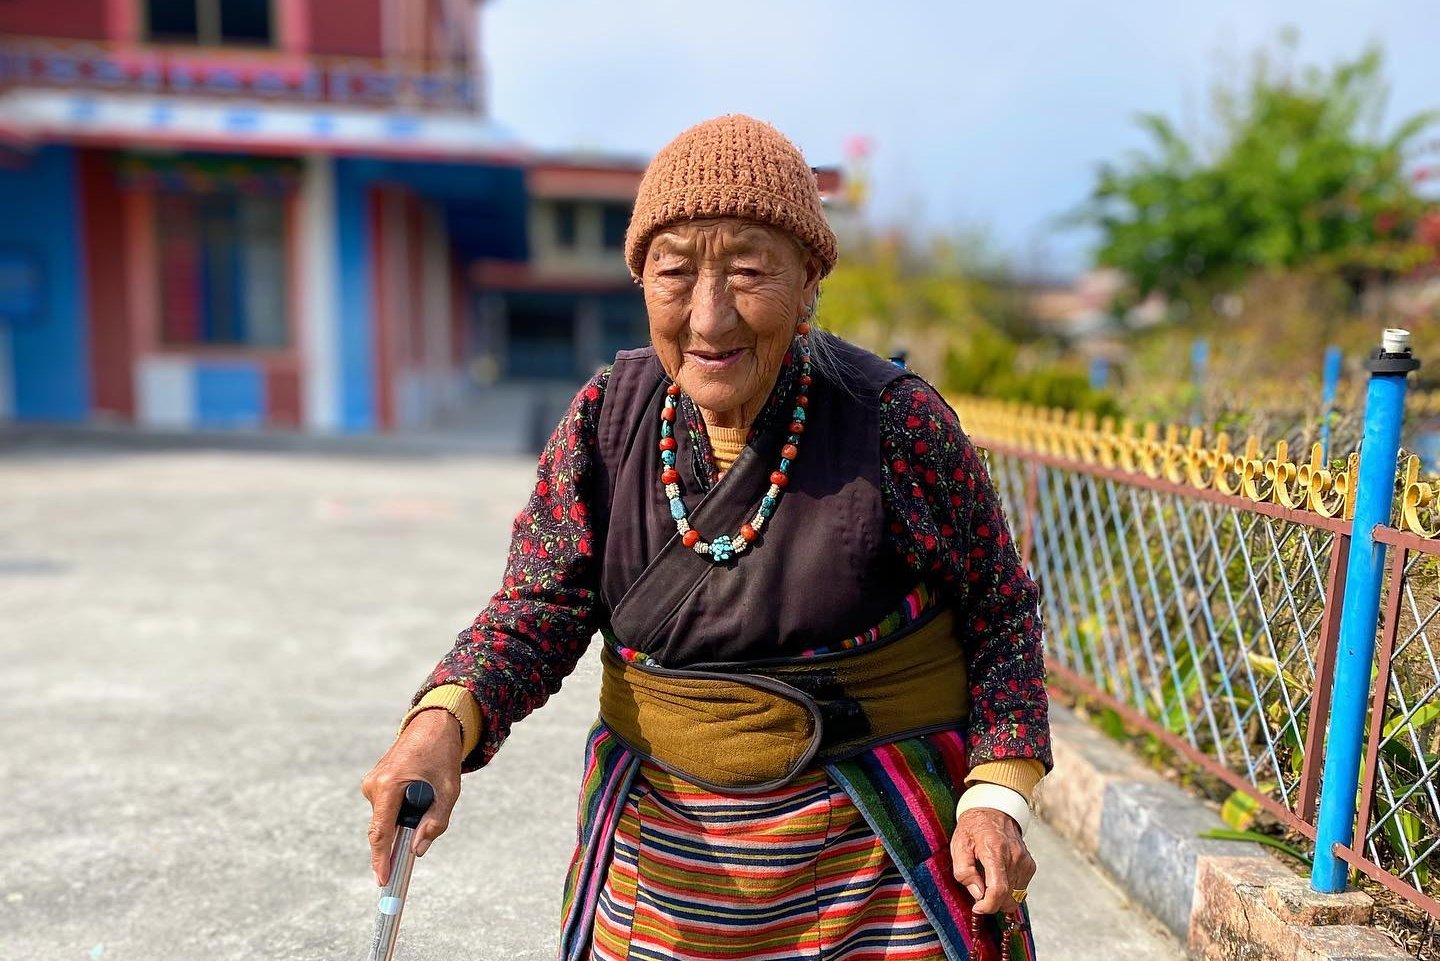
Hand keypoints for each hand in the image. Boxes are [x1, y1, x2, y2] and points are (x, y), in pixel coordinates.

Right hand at [361, 709, 463, 885]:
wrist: (433, 723)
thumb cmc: (442, 754)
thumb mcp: (448, 790)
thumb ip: (436, 822)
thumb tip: (417, 849)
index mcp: (389, 786)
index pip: (381, 832)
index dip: (381, 859)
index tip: (382, 880)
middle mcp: (373, 785)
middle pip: (384, 827)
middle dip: (401, 836)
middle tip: (421, 832)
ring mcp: (371, 783)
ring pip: (387, 817)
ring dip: (406, 817)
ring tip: (429, 791)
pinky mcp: (374, 782)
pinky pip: (387, 807)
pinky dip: (402, 809)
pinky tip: (420, 791)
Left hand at [950, 808, 1036, 914]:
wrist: (993, 809)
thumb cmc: (973, 828)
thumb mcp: (958, 845)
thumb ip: (965, 872)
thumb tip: (978, 894)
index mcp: (995, 851)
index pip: (998, 890)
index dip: (988, 906)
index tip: (977, 908)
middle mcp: (1014, 857)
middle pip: (1008, 897)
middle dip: (992, 902)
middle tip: (979, 891)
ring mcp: (1025, 861)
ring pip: (1016, 896)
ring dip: (1001, 896)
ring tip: (988, 879)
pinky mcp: (1030, 865)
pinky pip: (1021, 888)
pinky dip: (1009, 889)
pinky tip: (998, 876)